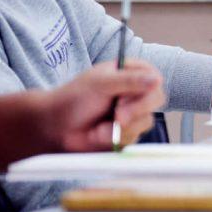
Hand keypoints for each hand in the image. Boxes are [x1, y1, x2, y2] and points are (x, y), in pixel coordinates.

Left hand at [42, 60, 164, 151]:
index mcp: (129, 72)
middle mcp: (134, 92)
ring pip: (146, 121)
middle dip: (135, 111)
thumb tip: (157, 79)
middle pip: (155, 99)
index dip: (145, 90)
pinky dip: (116, 138)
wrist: (54, 128)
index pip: (153, 77)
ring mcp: (132, 114)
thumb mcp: (100, 84)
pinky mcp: (127, 133)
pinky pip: (134, 137)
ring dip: (121, 127)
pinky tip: (98, 135)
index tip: (125, 98)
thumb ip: (129, 81)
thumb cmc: (72, 99)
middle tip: (117, 116)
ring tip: (98, 127)